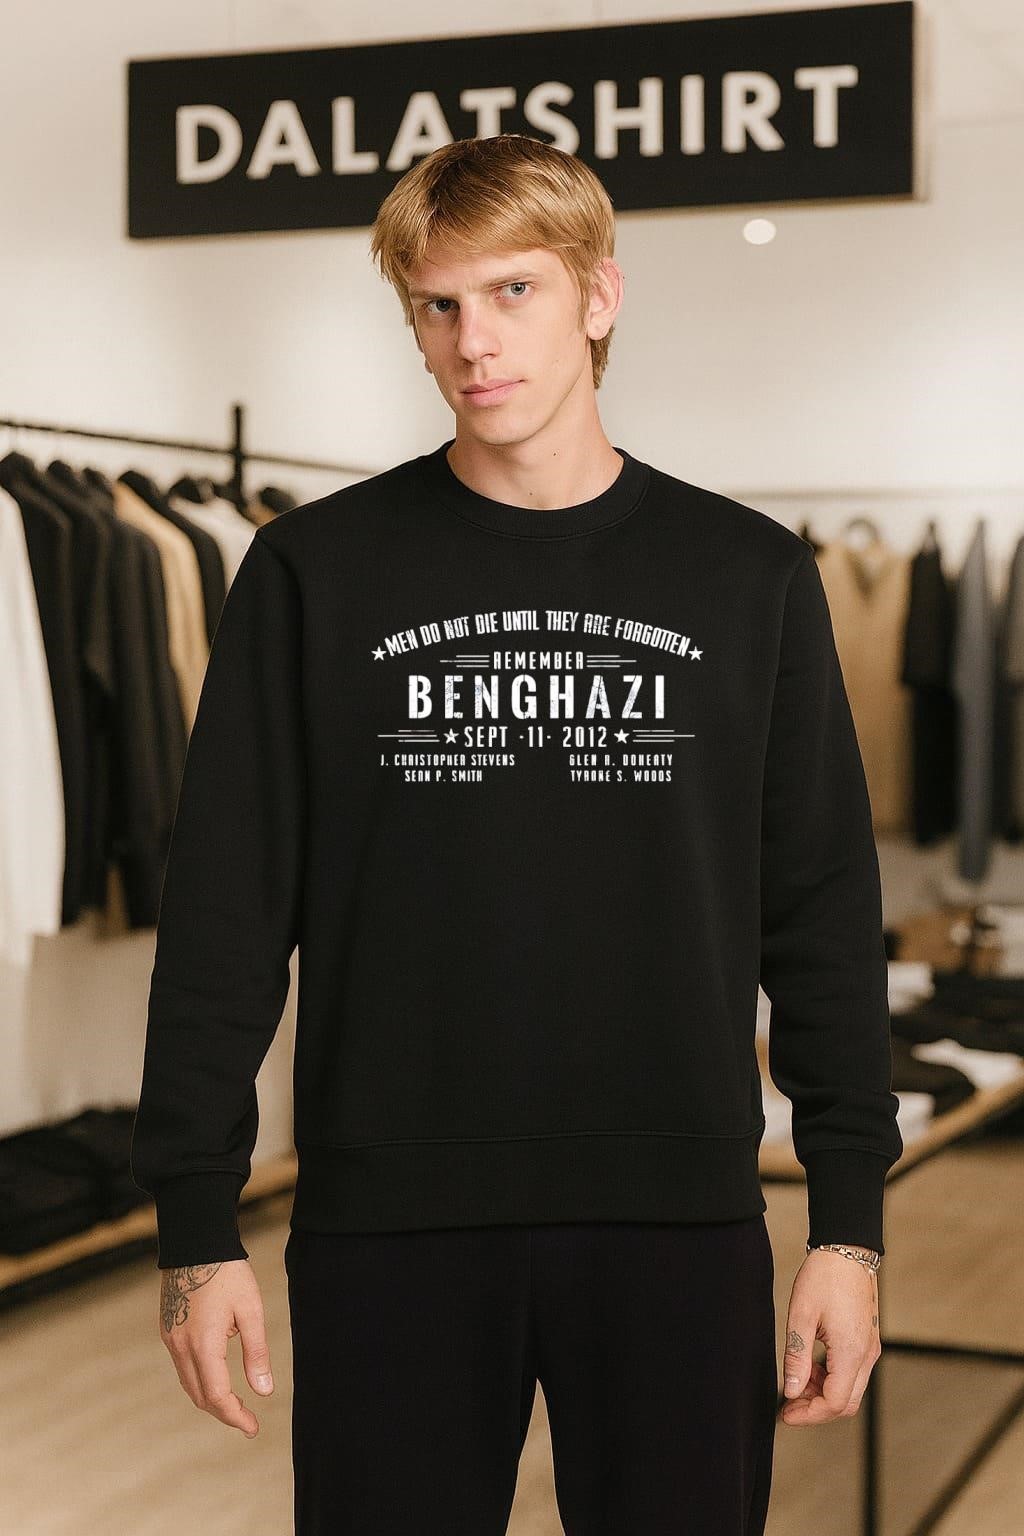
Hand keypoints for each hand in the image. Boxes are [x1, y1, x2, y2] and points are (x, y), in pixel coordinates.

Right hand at [158, 1259, 274, 1436]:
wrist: (195, 1242)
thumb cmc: (228, 1272)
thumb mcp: (251, 1310)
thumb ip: (256, 1352)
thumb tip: (264, 1392)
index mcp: (203, 1344)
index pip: (217, 1396)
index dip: (235, 1417)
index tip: (253, 1428)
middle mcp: (181, 1347)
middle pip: (200, 1396)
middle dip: (224, 1412)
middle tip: (248, 1421)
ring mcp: (171, 1339)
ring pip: (188, 1383)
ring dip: (210, 1398)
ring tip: (235, 1404)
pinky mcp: (168, 1329)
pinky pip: (182, 1366)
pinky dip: (199, 1380)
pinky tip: (216, 1377)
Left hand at [778, 1248, 880, 1425]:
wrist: (847, 1249)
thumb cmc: (823, 1277)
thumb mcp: (801, 1316)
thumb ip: (797, 1357)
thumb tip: (792, 1393)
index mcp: (851, 1351)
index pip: (835, 1403)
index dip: (809, 1415)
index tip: (785, 1413)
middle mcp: (867, 1355)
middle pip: (846, 1403)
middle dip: (816, 1409)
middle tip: (788, 1405)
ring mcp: (870, 1348)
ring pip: (850, 1390)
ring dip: (823, 1394)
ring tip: (797, 1381)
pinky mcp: (868, 1341)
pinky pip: (853, 1373)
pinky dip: (832, 1379)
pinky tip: (812, 1366)